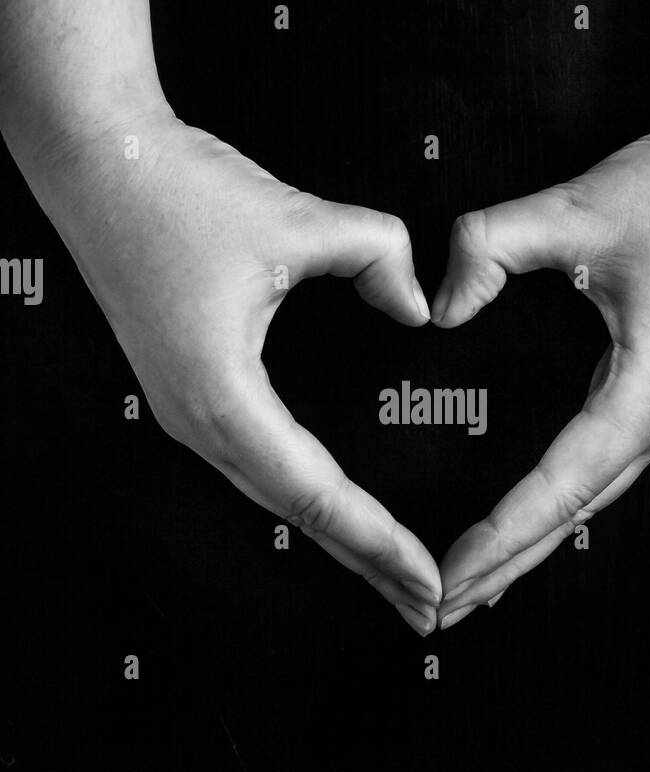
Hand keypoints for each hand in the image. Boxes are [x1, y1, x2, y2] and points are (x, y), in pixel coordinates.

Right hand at [23, 104, 441, 632]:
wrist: (97, 161)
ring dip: (337, 537)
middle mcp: (197, 421)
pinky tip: (336, 509)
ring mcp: (186, 412)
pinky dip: (307, 498)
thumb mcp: (296, 219)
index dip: (380, 543)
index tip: (430, 583)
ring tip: (392, 574)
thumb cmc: (178, 191)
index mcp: (220, 396)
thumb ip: (378, 256)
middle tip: (427, 609)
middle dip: (367, 564)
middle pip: (298, 515)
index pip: (318, 494)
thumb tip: (419, 308)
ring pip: (275, 497)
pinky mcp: (188, 393)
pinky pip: (258, 466)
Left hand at [431, 108, 649, 628]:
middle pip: (577, 513)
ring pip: (594, 498)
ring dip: (535, 544)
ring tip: (475, 587)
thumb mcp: (572, 208)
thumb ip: (489, 249)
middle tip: (440, 612)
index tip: (449, 576)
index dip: (500, 536)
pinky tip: (531, 521)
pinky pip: (606, 467)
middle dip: (508, 565)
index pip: (560, 486)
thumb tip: (440, 309)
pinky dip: (561, 505)